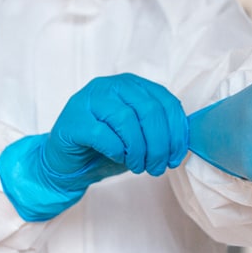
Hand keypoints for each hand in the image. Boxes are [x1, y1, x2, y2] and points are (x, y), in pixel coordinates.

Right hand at [0, 74, 188, 220]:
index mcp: (131, 85)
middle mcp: (110, 86)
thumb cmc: (106, 148)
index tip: (177, 156)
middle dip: (160, 144)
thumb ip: (159, 130)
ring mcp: (89, 100)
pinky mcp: (73, 120)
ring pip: (127, 120)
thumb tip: (185, 141)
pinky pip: (103, 134)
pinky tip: (119, 158)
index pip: (165, 101)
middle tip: (158, 167)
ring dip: (139, 149)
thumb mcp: (139, 136)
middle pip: (148, 110)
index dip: (176, 131)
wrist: (67, 163)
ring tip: (140, 166)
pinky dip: (117, 150)